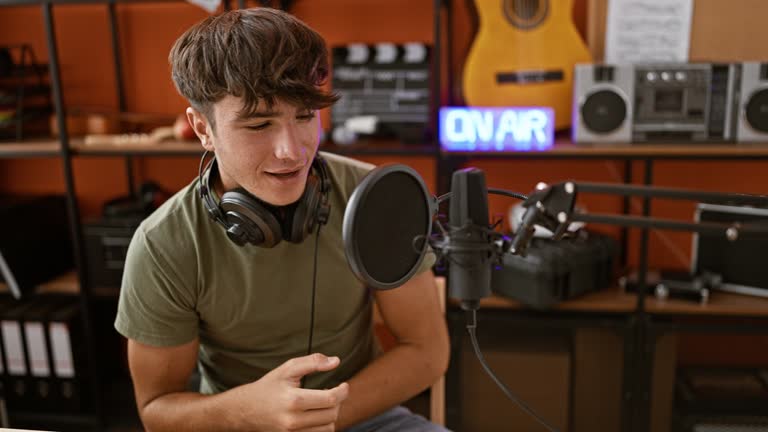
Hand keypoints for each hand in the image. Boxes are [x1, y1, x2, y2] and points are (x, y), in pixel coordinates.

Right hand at [230, 353, 348, 431]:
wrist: (245, 410)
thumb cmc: (269, 387)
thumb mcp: (287, 369)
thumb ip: (313, 362)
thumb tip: (336, 361)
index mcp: (294, 400)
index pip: (330, 399)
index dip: (343, 391)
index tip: (344, 385)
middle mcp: (293, 421)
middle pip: (332, 414)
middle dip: (338, 402)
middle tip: (334, 392)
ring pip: (328, 428)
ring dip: (332, 415)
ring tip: (325, 404)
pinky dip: (323, 426)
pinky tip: (317, 415)